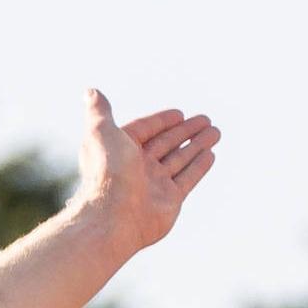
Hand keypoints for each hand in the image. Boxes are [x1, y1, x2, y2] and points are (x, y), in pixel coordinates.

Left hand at [74, 88, 220, 253]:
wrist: (114, 217)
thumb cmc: (107, 173)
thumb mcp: (101, 133)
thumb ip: (99, 112)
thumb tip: (91, 91)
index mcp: (119, 150)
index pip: (144, 130)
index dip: (161, 121)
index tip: (180, 113)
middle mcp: (136, 167)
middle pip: (166, 143)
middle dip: (186, 131)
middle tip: (207, 119)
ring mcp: (153, 184)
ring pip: (180, 159)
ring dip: (198, 144)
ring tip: (216, 131)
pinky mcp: (169, 200)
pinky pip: (187, 178)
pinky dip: (199, 166)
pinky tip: (211, 154)